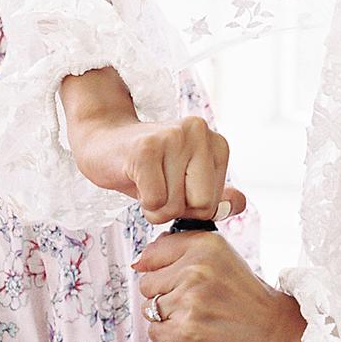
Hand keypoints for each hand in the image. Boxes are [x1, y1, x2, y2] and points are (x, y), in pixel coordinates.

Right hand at [61, 70, 246, 225]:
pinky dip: (142, 201)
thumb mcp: (186, 183)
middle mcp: (200, 132)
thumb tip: (238, 204)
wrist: (102, 141)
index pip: (215, 204)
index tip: (174, 185)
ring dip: (155, 206)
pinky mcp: (146, 148)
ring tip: (145, 180)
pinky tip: (134, 177)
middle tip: (158, 186)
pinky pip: (154, 201)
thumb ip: (216, 197)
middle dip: (176, 209)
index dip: (190, 207)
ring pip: (174, 206)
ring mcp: (173, 137)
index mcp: (217, 143)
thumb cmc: (147, 167)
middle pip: (201, 206)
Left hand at [134, 229, 304, 341]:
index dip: (163, 270)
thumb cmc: (247, 297)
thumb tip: (142, 259)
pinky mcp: (186, 331)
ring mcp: (190, 301)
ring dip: (168, 317)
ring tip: (197, 316)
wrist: (274, 332)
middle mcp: (196, 269)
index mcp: (205, 245)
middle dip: (164, 294)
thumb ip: (183, 248)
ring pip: (150, 309)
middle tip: (193, 301)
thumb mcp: (222, 257)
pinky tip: (194, 331)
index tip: (179, 279)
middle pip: (146, 283)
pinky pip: (155, 332)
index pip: (153, 253)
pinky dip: (170, 336)